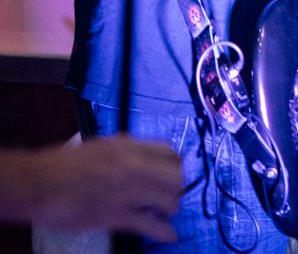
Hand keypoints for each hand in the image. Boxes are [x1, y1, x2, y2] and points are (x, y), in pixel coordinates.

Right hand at [18, 135, 180, 240]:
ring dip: (170, 208)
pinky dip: (164, 232)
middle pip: (175, 176)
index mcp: (129, 146)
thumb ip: (124, 148)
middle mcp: (135, 167)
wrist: (38, 184)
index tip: (172, 172)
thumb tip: (138, 150)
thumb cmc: (62, 163)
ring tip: (164, 213)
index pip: (169, 152)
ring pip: (168, 200)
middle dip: (176, 186)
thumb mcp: (100, 145)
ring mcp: (128, 192)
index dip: (175, 164)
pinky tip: (169, 235)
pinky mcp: (118, 216)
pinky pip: (151, 225)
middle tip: (168, 194)